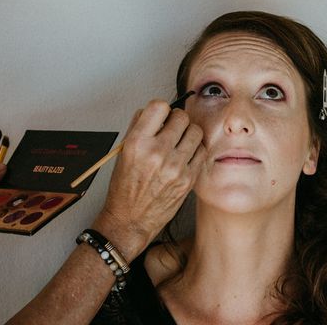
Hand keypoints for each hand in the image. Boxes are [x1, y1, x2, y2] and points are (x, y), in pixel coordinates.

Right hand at [92, 100, 205, 259]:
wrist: (131, 219)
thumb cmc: (125, 186)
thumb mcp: (124, 152)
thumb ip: (139, 127)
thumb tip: (156, 111)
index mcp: (137, 142)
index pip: (159, 106)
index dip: (161, 108)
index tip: (161, 115)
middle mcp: (157, 152)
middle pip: (181, 116)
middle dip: (176, 120)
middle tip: (171, 129)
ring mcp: (175, 166)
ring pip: (196, 131)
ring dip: (188, 133)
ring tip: (180, 142)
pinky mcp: (188, 179)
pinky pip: (202, 151)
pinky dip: (195, 149)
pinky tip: (185, 155)